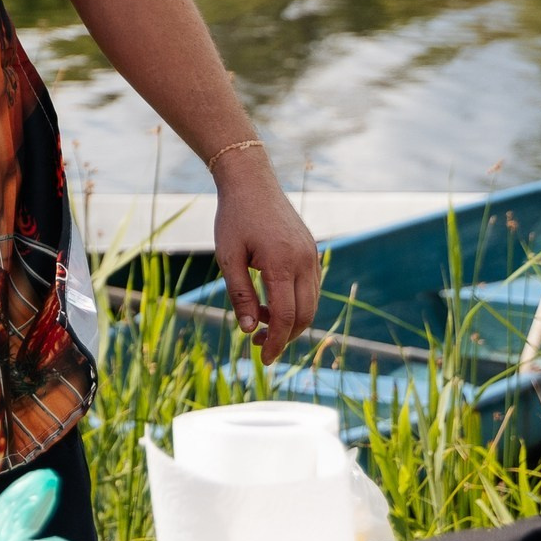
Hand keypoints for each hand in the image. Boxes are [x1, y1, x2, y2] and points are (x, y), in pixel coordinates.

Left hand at [211, 150, 319, 363]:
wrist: (251, 182)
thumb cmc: (234, 218)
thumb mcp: (228, 257)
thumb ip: (240, 294)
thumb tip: (249, 330)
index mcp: (281, 263)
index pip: (285, 316)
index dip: (276, 342)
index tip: (263, 359)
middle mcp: (303, 261)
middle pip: (305, 315)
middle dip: (284, 336)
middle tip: (258, 344)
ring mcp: (311, 256)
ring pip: (311, 303)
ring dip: (289, 320)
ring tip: (258, 320)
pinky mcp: (311, 252)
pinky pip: (311, 287)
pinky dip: (295, 303)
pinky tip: (270, 302)